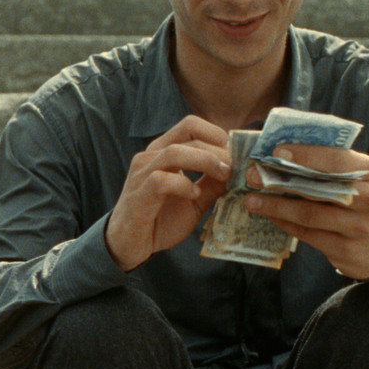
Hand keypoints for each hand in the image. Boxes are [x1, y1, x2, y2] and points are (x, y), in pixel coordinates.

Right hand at [105, 115, 232, 271]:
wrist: (129, 244)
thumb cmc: (160, 219)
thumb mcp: (195, 200)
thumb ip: (213, 184)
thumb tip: (239, 172)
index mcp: (163, 151)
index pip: (191, 125)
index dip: (216, 134)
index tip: (235, 154)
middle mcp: (151, 155)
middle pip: (188, 132)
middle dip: (218, 149)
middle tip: (236, 168)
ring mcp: (142, 173)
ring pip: (175, 152)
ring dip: (205, 161)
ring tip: (223, 176)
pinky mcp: (139, 194)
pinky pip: (161, 180)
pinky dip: (183, 185)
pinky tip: (194, 195)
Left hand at [245, 144, 368, 279]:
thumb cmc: (362, 201)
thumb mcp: (359, 179)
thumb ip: (331, 165)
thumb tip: (283, 152)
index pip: (338, 160)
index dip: (306, 155)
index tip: (276, 151)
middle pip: (320, 188)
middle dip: (282, 181)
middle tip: (253, 175)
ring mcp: (359, 227)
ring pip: (309, 215)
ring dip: (276, 206)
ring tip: (251, 200)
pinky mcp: (346, 250)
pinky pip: (307, 234)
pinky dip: (284, 223)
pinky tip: (269, 214)